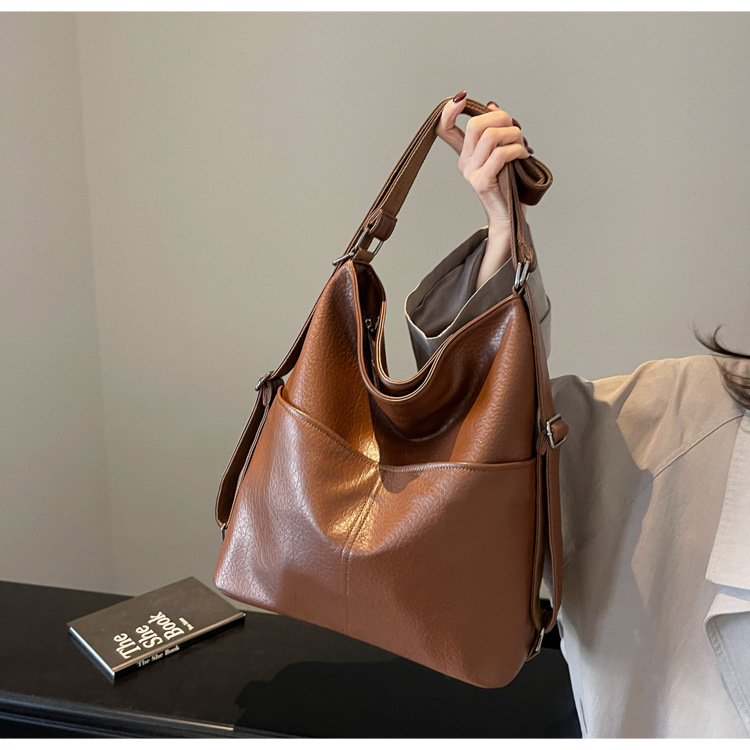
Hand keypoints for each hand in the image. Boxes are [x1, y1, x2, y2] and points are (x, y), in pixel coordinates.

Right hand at [436, 91, 531, 290]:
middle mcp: (464, 163)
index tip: (462, 98)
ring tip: (522, 144)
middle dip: (502, 119)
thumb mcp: (502, 152)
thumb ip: (496, 130)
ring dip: (513, 134)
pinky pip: (500, 154)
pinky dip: (517, 149)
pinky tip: (524, 155)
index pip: (444, 128)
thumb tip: (493, 105)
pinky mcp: (481, 182)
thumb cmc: (509, 185)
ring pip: (490, 136)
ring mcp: (471, 173)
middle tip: (516, 130)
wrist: (511, 217)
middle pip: (476, 124)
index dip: (449, 110)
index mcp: (465, 154)